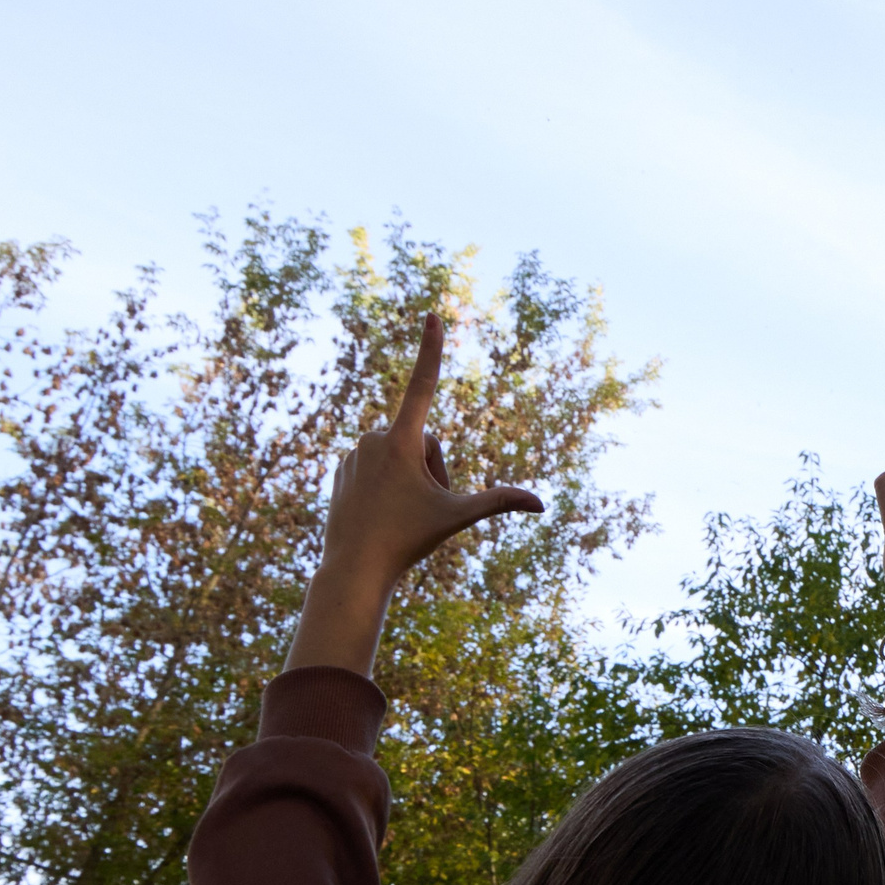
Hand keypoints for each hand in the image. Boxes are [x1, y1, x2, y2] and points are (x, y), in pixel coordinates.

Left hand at [284, 314, 545, 674]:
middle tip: (422, 505)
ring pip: (399, 453)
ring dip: (410, 477)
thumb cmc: (406, 541)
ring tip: (398, 512)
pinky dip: (387, 484)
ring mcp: (354, 451)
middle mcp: (373, 437)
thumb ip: (499, 502)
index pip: (423, 385)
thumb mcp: (457, 517)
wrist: (353, 568)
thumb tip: (542, 503)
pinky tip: (379, 511)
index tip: (433, 315)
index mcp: (401, 440)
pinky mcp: (342, 467)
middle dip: (432, 468)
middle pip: (423, 440)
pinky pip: (378, 464)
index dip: (432, 349)